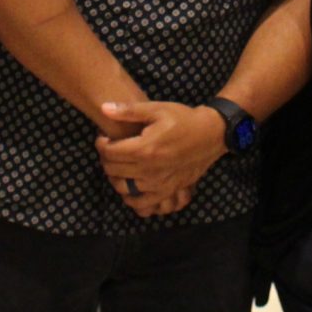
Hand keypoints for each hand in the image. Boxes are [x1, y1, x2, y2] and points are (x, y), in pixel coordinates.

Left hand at [96, 100, 223, 216]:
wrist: (211, 134)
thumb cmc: (183, 119)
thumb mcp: (157, 109)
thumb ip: (129, 110)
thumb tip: (103, 108)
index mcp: (144, 148)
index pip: (109, 152)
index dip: (101, 144)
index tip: (103, 137)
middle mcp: (148, 170)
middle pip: (112, 170)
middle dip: (106, 158)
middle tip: (111, 149)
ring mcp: (158, 184)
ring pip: (123, 187)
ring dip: (115, 177)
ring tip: (120, 164)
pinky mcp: (167, 191)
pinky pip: (141, 203)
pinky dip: (131, 197)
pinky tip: (130, 185)